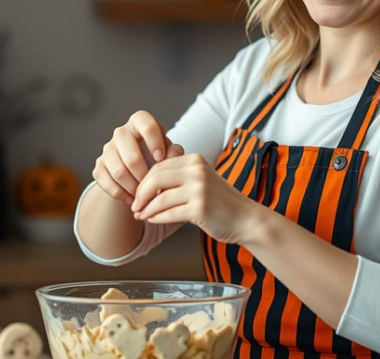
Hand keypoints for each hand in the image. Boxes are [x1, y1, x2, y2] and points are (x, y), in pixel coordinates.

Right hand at [92, 110, 172, 204]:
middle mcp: (121, 132)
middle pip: (131, 157)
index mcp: (140, 121)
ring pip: (119, 173)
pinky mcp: (99, 166)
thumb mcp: (169, 150)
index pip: (147, 126)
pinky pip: (107, 183)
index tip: (160, 160)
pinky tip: (132, 199)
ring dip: (133, 188)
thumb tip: (172, 156)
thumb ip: (174, 151)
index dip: (155, 143)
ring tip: (145, 196)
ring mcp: (107, 149)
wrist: (138, 165)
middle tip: (154, 187)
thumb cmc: (158, 153)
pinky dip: (121, 194)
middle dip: (144, 176)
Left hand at [130, 152, 260, 243]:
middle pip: (155, 179)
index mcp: (195, 160)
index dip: (143, 180)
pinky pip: (169, 213)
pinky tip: (151, 220)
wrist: (245, 219)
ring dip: (146, 209)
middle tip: (134, 206)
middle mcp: (197, 171)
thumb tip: (144, 184)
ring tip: (140, 216)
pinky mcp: (200, 208)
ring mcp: (199, 189)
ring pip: (160, 198)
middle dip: (141, 194)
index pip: (159, 166)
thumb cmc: (219, 202)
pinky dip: (156, 218)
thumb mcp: (199, 180)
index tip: (137, 193)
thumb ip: (177, 177)